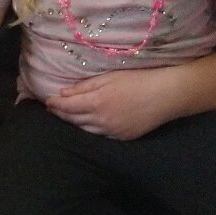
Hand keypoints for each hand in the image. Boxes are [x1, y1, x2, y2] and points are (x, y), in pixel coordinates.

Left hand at [46, 70, 178, 139]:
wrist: (168, 95)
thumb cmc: (139, 79)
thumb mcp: (110, 77)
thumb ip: (85, 86)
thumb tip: (63, 93)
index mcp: (96, 103)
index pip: (67, 107)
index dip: (54, 104)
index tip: (47, 101)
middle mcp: (101, 121)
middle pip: (73, 119)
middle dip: (60, 114)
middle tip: (52, 108)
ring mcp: (111, 132)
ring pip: (85, 130)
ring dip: (74, 122)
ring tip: (66, 116)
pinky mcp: (122, 137)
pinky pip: (100, 135)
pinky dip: (91, 129)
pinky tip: (88, 123)